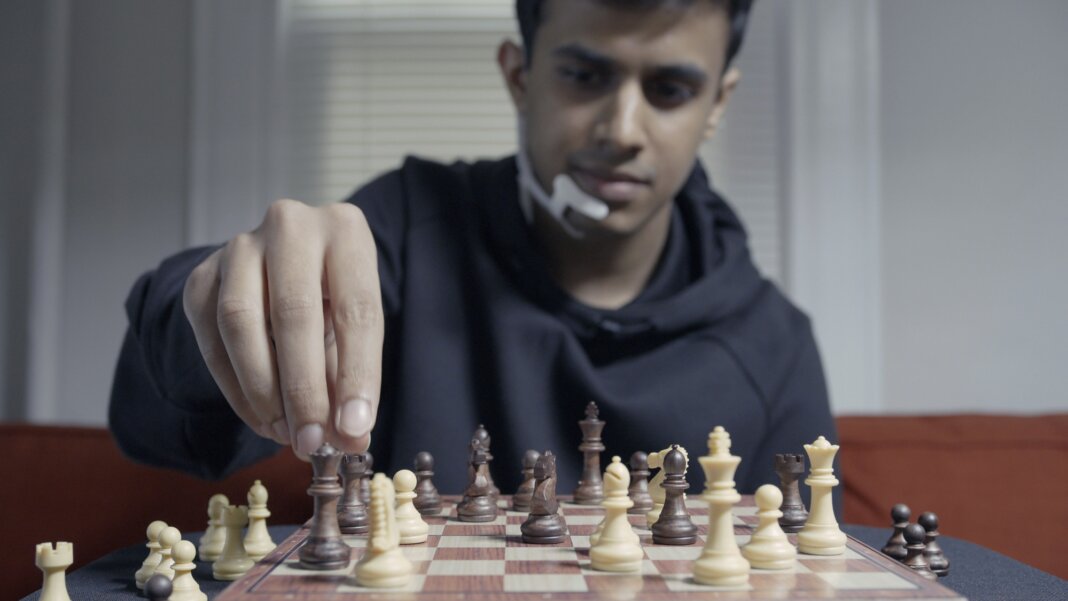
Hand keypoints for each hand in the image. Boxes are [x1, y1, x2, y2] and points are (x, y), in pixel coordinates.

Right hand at [183, 199, 382, 458]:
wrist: (283, 265)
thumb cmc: (333, 299)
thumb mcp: (354, 327)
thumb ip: (353, 378)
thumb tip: (351, 439)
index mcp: (346, 230)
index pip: (356, 309)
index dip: (357, 374)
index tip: (355, 428)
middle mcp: (290, 225)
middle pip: (294, 313)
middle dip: (304, 390)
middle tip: (312, 442)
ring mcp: (239, 246)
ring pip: (240, 322)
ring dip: (263, 390)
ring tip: (286, 434)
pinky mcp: (202, 275)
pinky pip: (212, 338)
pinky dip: (236, 388)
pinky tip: (262, 418)